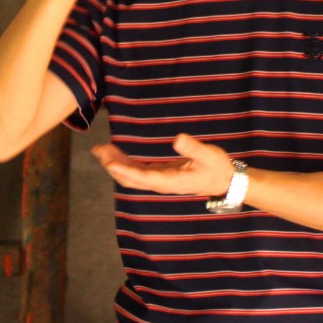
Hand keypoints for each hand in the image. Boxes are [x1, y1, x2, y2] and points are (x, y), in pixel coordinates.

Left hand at [91, 133, 234, 196]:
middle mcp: (161, 183)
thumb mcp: (208, 155)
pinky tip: (116, 154)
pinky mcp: (160, 176)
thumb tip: (177, 138)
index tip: (109, 162)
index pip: (143, 177)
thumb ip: (193, 148)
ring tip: (101, 149)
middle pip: (131, 178)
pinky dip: (125, 163)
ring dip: (116, 164)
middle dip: (113, 165)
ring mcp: (160, 181)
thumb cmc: (217, 167)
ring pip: (132, 176)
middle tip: (98, 150)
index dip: (125, 170)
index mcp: (171, 180)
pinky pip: (138, 172)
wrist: (224, 181)